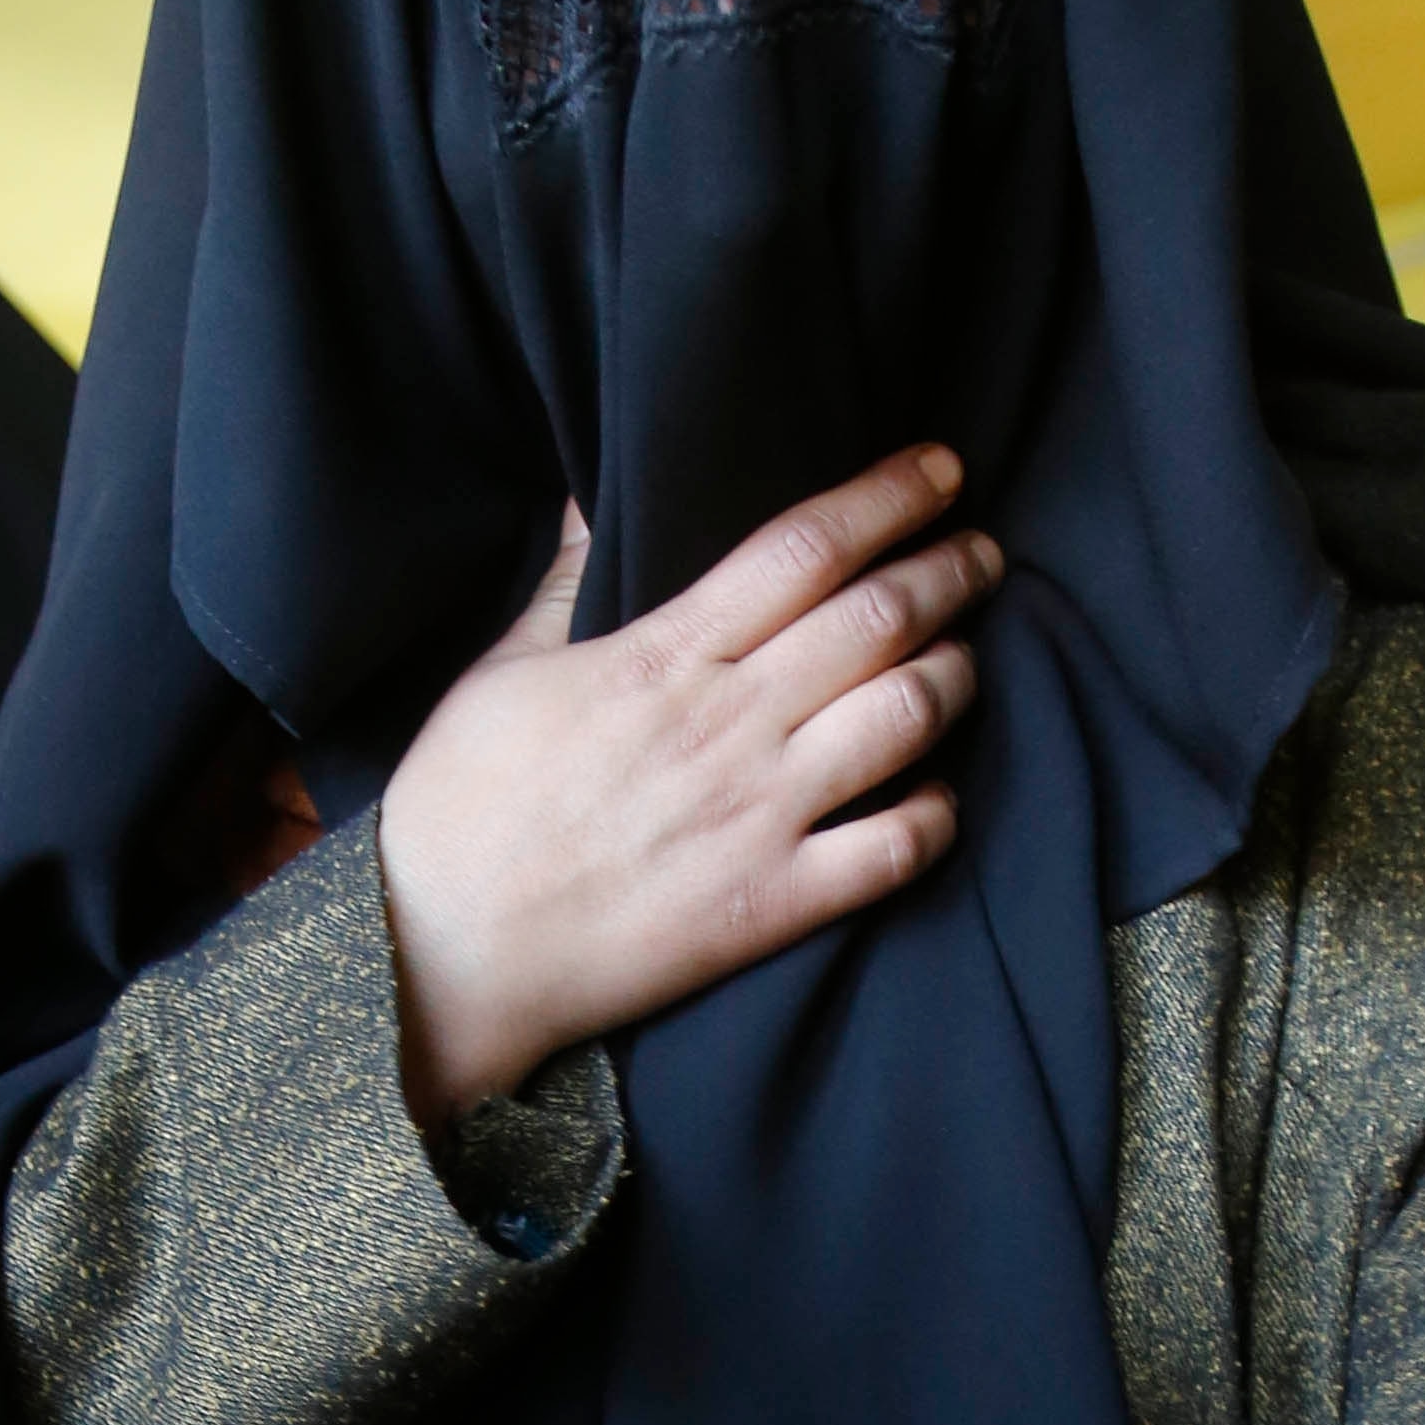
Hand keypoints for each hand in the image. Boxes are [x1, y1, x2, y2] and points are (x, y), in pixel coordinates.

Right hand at [376, 449, 995, 1130]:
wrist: (442, 955)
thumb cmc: (459, 809)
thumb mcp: (498, 672)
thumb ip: (566, 582)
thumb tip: (597, 495)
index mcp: (664, 656)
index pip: (804, 549)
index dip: (887, 497)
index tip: (940, 469)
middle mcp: (730, 725)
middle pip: (878, 619)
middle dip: (949, 571)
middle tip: (982, 553)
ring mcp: (759, 816)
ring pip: (904, 717)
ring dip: (954, 677)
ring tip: (964, 660)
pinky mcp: (771, 904)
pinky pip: (894, 849)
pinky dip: (936, 813)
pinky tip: (938, 794)